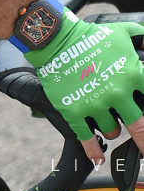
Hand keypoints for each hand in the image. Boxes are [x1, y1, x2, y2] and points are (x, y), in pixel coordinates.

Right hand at [25, 10, 143, 163]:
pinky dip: (93, 151)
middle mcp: (117, 94)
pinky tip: (97, 158)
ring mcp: (95, 105)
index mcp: (131, 75)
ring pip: (112, 132)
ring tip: (105, 119)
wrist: (56, 39)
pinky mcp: (74, 112)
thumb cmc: (89, 36)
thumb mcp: (121, 32)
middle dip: (143, 140)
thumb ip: (142, 39)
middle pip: (139, 129)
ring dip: (112, 129)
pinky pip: (87, 139)